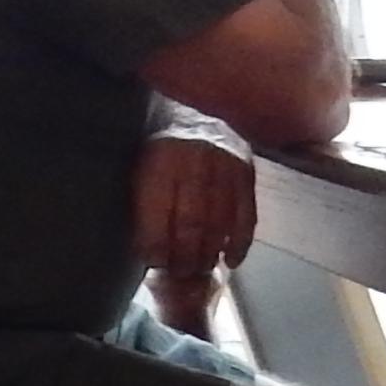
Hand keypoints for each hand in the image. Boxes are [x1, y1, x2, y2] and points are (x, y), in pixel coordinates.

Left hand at [133, 125, 255, 334]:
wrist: (195, 110)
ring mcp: (224, 166)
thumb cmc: (160, 147)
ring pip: (219, 221)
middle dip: (184, 256)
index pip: (156, 212)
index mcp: (158, 160)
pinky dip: (240, 242)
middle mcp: (193, 162)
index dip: (155, 244)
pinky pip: (246, 214)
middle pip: (191, 221)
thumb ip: (143, 203)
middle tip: (179, 274)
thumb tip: (146, 251)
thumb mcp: (139, 165)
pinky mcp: (246, 172)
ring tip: (200, 270)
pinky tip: (231, 261)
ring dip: (210, 253)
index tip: (153, 263)